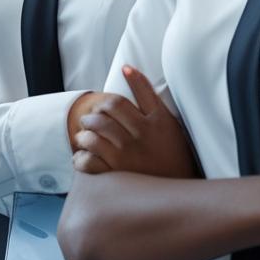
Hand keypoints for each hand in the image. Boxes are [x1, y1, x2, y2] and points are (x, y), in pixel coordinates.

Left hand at [70, 65, 195, 177]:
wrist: (179, 193)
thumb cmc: (173, 155)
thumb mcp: (169, 123)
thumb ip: (149, 97)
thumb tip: (127, 67)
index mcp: (156, 122)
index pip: (127, 98)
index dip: (113, 93)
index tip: (114, 84)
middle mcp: (141, 137)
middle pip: (105, 114)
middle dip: (92, 115)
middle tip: (90, 120)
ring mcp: (128, 156)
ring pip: (93, 136)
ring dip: (83, 135)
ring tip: (83, 137)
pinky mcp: (117, 175)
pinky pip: (88, 162)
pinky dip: (80, 158)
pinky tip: (83, 157)